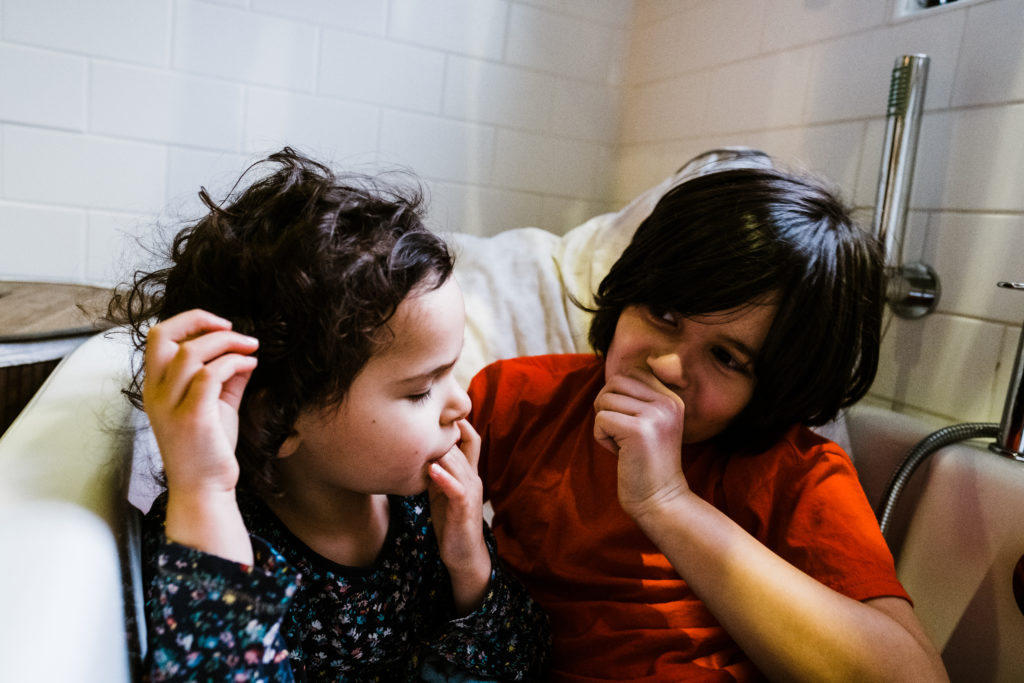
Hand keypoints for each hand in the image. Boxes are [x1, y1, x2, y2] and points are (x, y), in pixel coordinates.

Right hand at [143, 309, 258, 495]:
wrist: (204, 489)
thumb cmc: (208, 449)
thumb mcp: (216, 405)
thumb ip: (227, 378)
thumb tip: (244, 353)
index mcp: (156, 387)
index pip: (158, 337)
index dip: (189, 322)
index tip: (219, 326)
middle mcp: (156, 394)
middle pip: (164, 335)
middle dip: (200, 320)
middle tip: (233, 327)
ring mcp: (171, 406)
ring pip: (191, 352)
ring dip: (227, 342)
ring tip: (251, 347)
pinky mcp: (192, 417)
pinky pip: (210, 375)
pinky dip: (235, 362)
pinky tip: (251, 365)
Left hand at [427, 419, 491, 614]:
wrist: (464, 555)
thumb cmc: (451, 522)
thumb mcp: (442, 490)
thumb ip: (437, 471)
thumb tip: (418, 452)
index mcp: (468, 472)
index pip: (470, 438)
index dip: (459, 423)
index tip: (436, 410)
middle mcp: (473, 477)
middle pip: (461, 444)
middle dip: (442, 431)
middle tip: (419, 418)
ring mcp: (470, 492)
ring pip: (457, 462)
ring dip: (439, 450)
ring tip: (420, 439)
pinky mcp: (464, 508)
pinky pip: (456, 488)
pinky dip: (444, 477)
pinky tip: (430, 470)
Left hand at [593, 368, 690, 518]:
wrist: (661, 500)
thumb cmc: (645, 464)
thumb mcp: (649, 424)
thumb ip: (635, 399)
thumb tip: (610, 379)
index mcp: (672, 399)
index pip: (632, 372)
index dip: (618, 395)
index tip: (629, 422)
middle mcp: (667, 402)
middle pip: (615, 381)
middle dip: (606, 406)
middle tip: (620, 432)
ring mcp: (654, 415)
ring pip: (604, 399)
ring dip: (604, 424)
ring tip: (624, 444)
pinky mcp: (638, 430)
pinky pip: (600, 420)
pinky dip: (602, 438)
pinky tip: (620, 454)